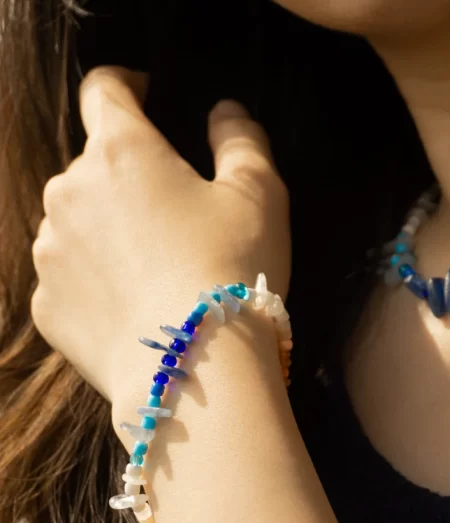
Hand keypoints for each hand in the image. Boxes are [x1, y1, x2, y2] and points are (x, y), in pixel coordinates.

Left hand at [31, 66, 289, 400]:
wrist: (196, 368)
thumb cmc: (233, 268)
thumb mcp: (259, 194)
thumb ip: (241, 138)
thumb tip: (224, 112)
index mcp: (121, 152)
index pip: (105, 89)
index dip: (127, 84)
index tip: (147, 96)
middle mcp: (69, 192)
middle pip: (95, 165)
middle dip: (129, 177)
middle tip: (174, 216)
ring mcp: (49, 251)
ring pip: (78, 221)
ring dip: (109, 229)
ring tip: (154, 268)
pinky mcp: (47, 304)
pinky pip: (69, 275)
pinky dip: (96, 278)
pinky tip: (133, 302)